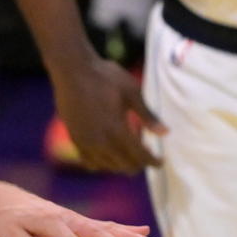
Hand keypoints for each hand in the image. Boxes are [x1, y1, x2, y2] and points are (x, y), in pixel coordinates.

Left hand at [0, 181, 154, 236]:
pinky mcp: (79, 222)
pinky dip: (123, 228)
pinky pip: (104, 225)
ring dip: (127, 234)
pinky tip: (142, 231)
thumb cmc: (7, 221)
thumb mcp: (9, 236)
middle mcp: (66, 217)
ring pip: (104, 227)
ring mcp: (74, 218)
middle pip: (94, 230)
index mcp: (48, 221)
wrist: (6, 201)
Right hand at [48, 56, 163, 172]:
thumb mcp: (131, 91)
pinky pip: (89, 161)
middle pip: (125, 165)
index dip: (152, 161)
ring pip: (108, 166)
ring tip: (126, 147)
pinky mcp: (74, 137)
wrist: (71, 69)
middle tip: (144, 149)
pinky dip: (102, 162)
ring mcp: (85, 141)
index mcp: (117, 129)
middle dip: (138, 162)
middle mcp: (100, 141)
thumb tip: (165, 133)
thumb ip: (147, 115)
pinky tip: (106, 151)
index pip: (139, 156)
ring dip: (121, 162)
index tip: (160, 161)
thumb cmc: (104, 77)